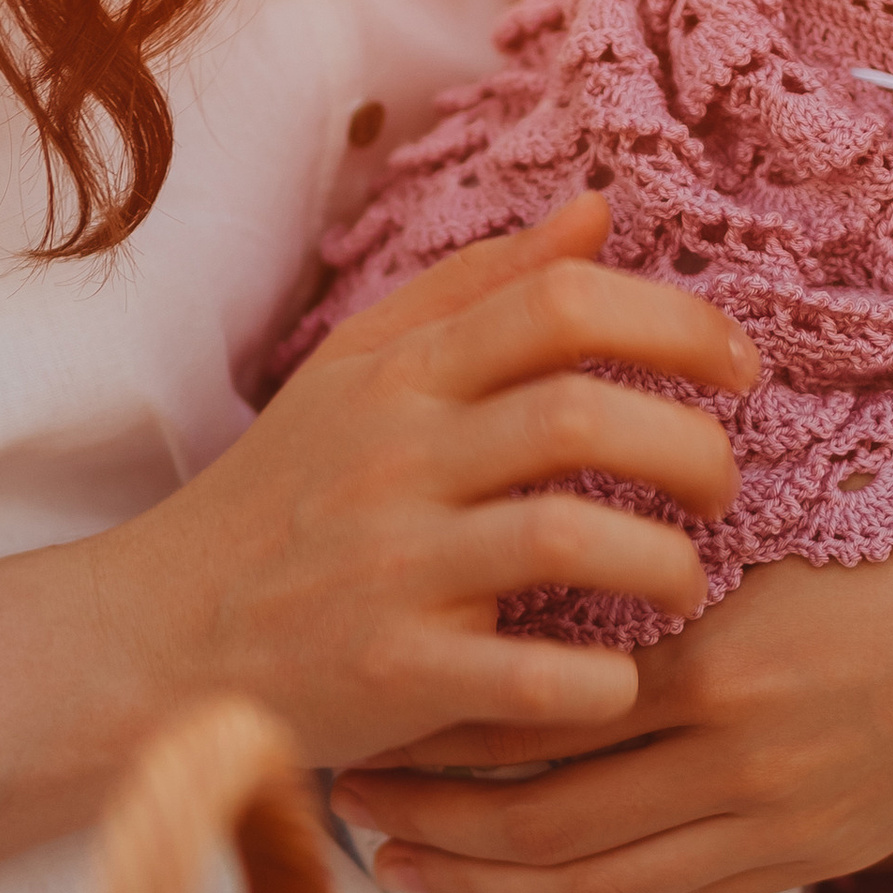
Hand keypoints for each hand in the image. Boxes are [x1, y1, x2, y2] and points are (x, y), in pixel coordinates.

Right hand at [101, 194, 758, 765]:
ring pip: (569, 537)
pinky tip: (623, 682)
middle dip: (691, 448)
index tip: (739, 368)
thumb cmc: (282, 497)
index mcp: (401, 377)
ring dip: (665, 562)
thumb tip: (597, 210)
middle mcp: (396, 459)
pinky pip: (529, 675)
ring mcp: (390, 568)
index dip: (674, 322)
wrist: (152, 640)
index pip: (559, 303)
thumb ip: (480, 289)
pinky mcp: (389, 676)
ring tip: (683, 581)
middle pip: (581, 415)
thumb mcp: (360, 371)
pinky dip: (600, 683)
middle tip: (724, 486)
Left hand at [331, 414, 892, 892]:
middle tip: (346, 791)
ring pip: (594, 880)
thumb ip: (681, 540)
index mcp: (723, 644)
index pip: (534, 700)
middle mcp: (743, 749)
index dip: (437, 711)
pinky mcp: (827, 845)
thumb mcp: (801, 499)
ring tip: (405, 860)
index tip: (370, 688)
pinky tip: (524, 892)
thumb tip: (559, 540)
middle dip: (430, 813)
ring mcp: (787, 814)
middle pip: (539, 813)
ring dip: (486, 876)